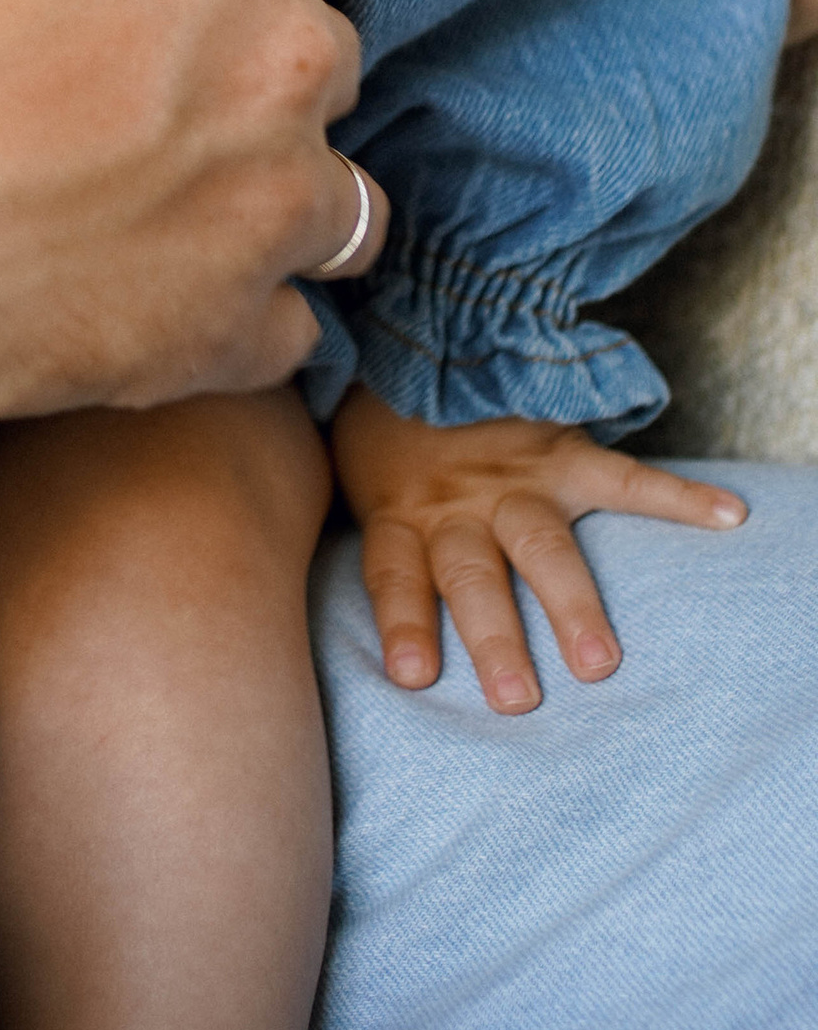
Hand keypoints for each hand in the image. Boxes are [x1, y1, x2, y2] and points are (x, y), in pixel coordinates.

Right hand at [0, 0, 379, 422]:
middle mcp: (285, 66)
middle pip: (321, 53)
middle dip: (245, 61)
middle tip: (117, 77)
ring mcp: (264, 215)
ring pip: (334, 200)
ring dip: (267, 190)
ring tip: (149, 188)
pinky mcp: (219, 338)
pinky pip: (278, 329)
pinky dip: (226, 313)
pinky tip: (131, 284)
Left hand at [330, 383, 745, 710]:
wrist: (420, 330)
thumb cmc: (378, 424)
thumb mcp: (345, 470)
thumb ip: (354, 527)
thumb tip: (306, 599)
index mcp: (399, 511)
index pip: (395, 574)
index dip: (404, 622)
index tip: (414, 675)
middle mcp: (455, 503)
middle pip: (472, 576)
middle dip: (494, 637)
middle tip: (515, 699)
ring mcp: (513, 479)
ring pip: (540, 545)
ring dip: (570, 603)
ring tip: (598, 660)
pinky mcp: (561, 452)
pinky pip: (624, 477)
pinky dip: (678, 498)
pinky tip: (725, 517)